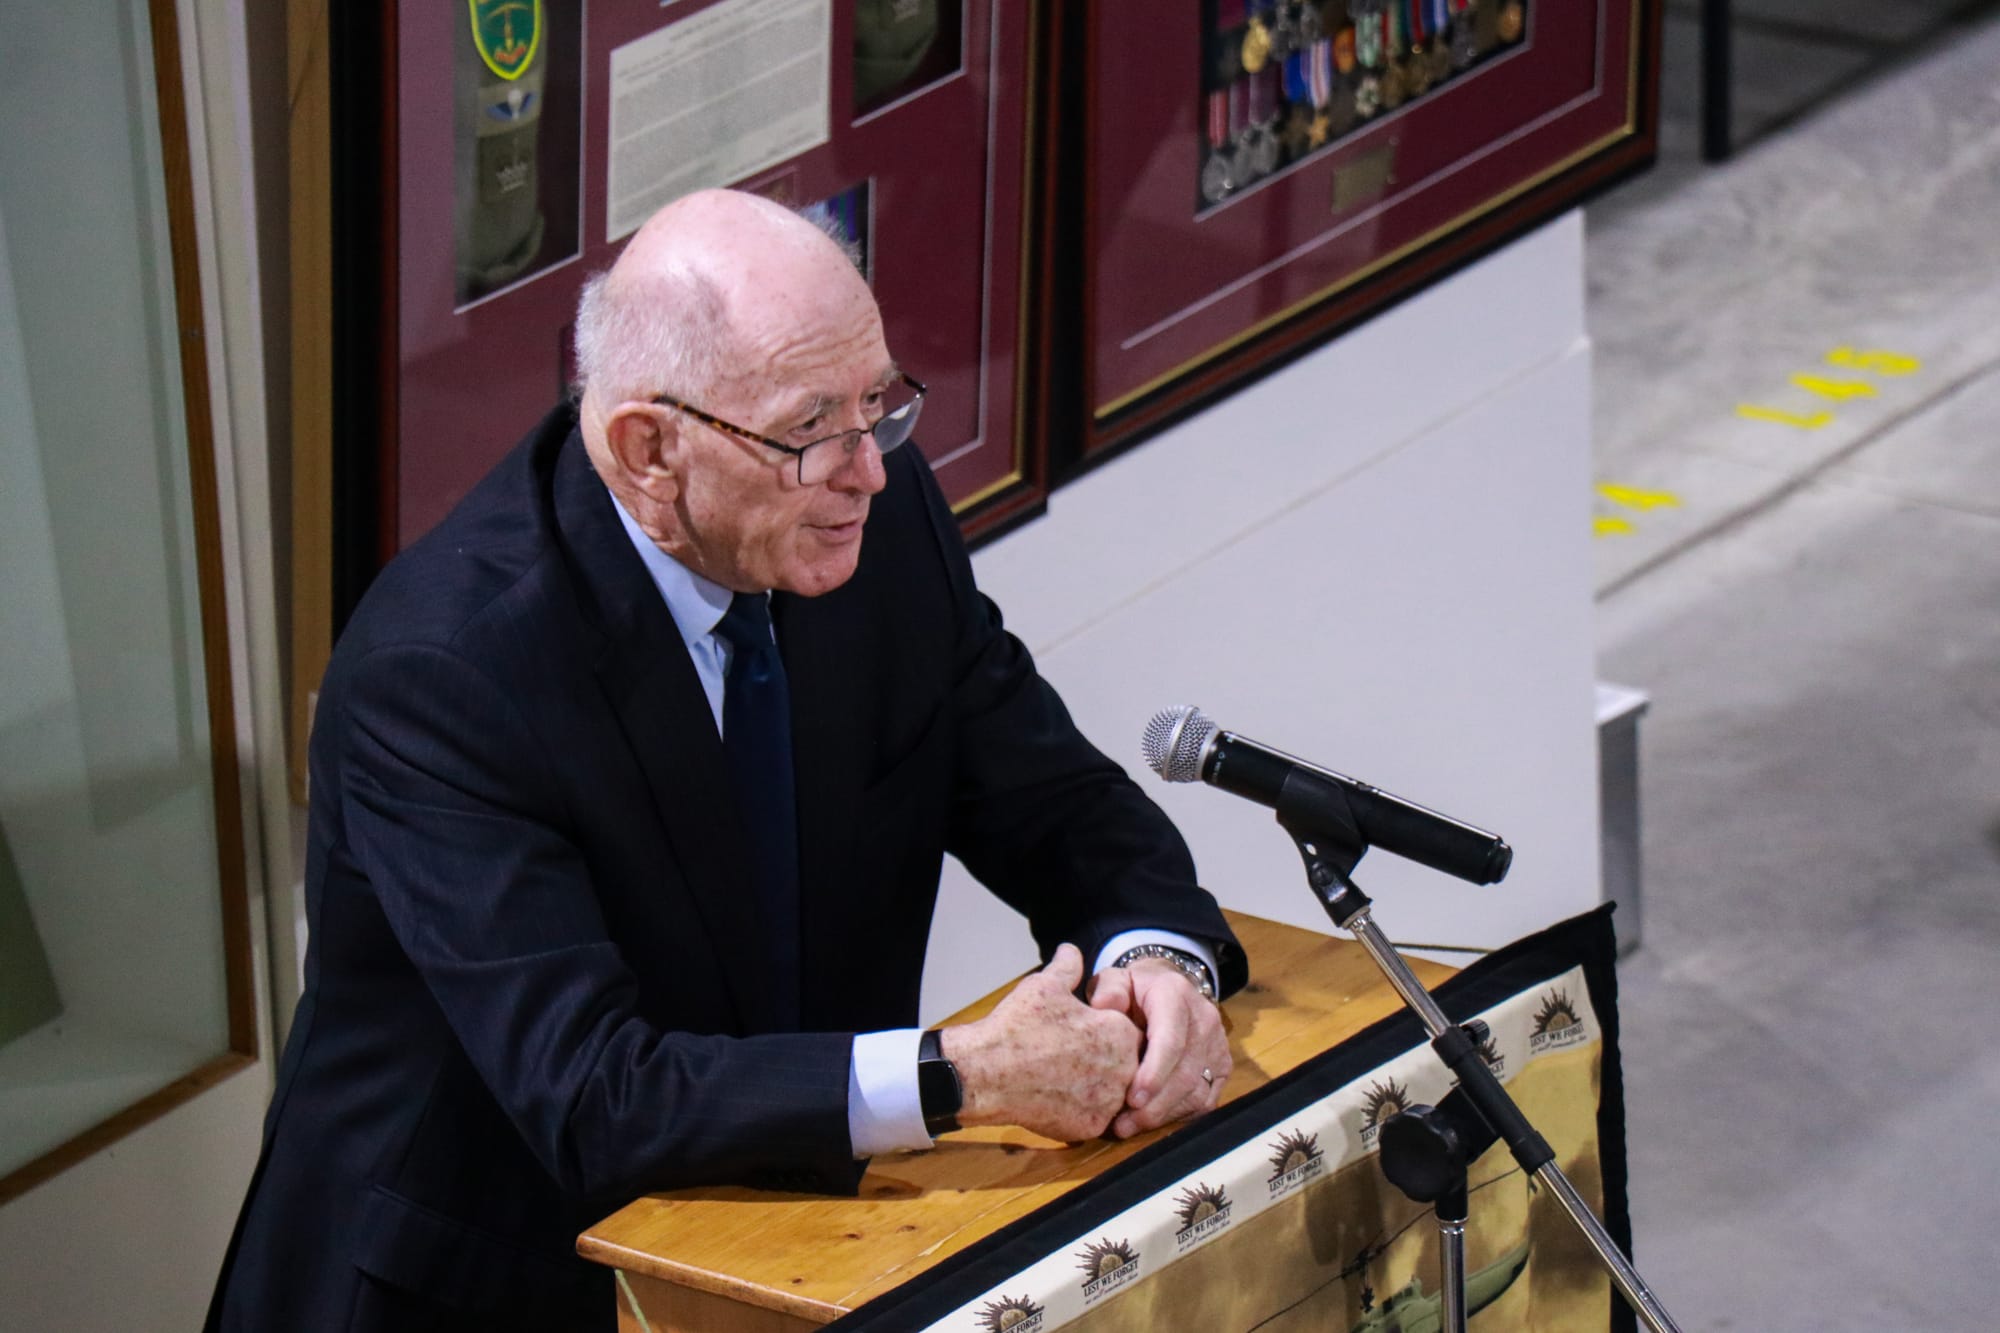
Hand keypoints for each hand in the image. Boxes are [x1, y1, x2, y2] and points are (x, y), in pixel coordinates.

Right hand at [938, 944, 1141, 1141]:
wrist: (987, 1073)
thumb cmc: (1017, 1027)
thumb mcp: (1045, 985)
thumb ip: (1068, 967)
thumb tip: (1071, 950)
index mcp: (1118, 1030)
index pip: (1130, 1031)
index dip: (1106, 1031)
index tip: (1084, 1033)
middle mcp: (1124, 1068)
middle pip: (1127, 1064)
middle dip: (1107, 1060)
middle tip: (1074, 1056)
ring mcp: (1108, 1101)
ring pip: (1114, 1092)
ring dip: (1098, 1086)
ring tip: (1065, 1076)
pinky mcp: (1092, 1127)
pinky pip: (1096, 1117)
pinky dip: (1082, 1109)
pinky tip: (1058, 1097)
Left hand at [1087, 958, 1230, 1138]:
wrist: (1168, 986)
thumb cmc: (1135, 989)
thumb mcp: (1116, 979)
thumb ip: (1108, 990)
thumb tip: (1105, 1005)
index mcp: (1176, 996)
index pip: (1171, 1040)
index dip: (1154, 1074)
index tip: (1131, 1099)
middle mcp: (1204, 1019)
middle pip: (1185, 1073)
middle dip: (1154, 1105)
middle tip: (1122, 1125)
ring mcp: (1218, 1044)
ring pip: (1197, 1091)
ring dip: (1163, 1115)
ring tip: (1130, 1126)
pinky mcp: (1222, 1065)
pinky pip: (1205, 1100)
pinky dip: (1179, 1115)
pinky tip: (1153, 1121)